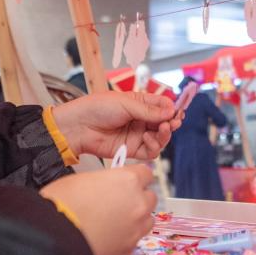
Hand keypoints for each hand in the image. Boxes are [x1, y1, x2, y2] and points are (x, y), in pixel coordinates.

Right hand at [42, 165, 156, 254]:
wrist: (54, 239)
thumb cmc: (60, 205)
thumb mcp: (81, 179)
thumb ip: (105, 181)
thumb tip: (108, 186)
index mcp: (128, 181)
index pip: (145, 173)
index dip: (135, 178)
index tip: (128, 182)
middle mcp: (138, 203)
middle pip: (149, 197)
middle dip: (137, 199)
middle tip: (118, 203)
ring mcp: (136, 228)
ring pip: (147, 220)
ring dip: (136, 219)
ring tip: (114, 222)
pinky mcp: (130, 249)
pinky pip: (134, 239)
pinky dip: (126, 237)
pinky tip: (108, 237)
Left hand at [53, 91, 179, 160]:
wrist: (79, 127)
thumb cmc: (97, 108)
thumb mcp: (126, 103)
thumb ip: (150, 110)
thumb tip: (171, 110)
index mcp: (140, 103)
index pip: (163, 106)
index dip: (172, 109)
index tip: (177, 111)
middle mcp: (141, 119)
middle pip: (165, 123)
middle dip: (171, 122)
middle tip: (173, 122)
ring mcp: (138, 135)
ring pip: (161, 138)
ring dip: (165, 134)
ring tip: (162, 129)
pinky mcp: (133, 149)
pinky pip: (151, 151)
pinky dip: (154, 146)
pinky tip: (147, 139)